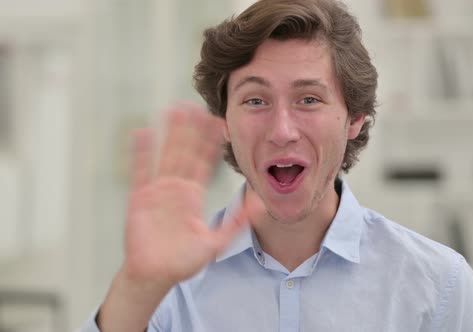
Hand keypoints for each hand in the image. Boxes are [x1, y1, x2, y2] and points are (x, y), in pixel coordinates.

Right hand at [123, 103, 255, 286]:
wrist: (155, 276)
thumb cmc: (183, 262)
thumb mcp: (215, 242)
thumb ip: (237, 223)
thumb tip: (260, 204)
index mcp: (193, 196)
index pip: (205, 162)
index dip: (211, 143)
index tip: (220, 122)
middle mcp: (176, 188)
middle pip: (185, 152)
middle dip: (191, 129)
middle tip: (196, 104)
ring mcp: (157, 191)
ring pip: (165, 154)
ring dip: (169, 133)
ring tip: (173, 109)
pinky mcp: (140, 198)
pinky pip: (141, 171)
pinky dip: (141, 153)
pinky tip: (143, 133)